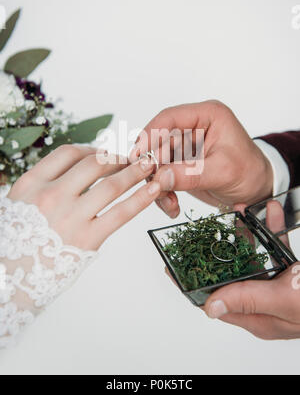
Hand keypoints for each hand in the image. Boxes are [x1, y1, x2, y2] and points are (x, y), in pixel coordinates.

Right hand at [8, 144, 160, 250]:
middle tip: (130, 159)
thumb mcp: (16, 205)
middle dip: (117, 158)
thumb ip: (40, 185)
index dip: (91, 150)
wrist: (7, 282)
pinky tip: (154, 190)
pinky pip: (121, 213)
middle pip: (94, 164)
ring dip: (134, 172)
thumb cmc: (14, 244)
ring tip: (149, 165)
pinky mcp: (88, 239)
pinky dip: (141, 198)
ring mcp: (70, 216)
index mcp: (31, 183)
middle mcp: (51, 195)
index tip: (103, 153)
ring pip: (111, 185)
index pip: (68, 153)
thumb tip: (68, 171)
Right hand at [130, 100, 272, 217]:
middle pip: (159, 142)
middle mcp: (193, 128)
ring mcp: (185, 147)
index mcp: (207, 116)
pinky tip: (172, 204)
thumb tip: (161, 178)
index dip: (151, 134)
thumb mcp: (223, 172)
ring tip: (167, 201)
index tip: (139, 153)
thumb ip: (191, 175)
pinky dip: (164, 191)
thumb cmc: (250, 172)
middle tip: (153, 185)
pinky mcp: (181, 164)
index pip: (170, 118)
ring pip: (157, 161)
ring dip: (158, 183)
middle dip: (154, 166)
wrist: (257, 190)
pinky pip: (163, 175)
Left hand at [204, 200, 299, 339]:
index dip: (192, 284)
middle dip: (220, 248)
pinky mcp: (292, 271)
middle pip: (230, 274)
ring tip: (244, 210)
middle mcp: (264, 302)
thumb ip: (248, 299)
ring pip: (253, 257)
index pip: (214, 301)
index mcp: (258, 317)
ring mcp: (278, 285)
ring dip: (248, 233)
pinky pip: (276, 249)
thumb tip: (210, 308)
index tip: (172, 265)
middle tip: (209, 226)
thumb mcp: (286, 299)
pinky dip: (273, 230)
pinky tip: (272, 211)